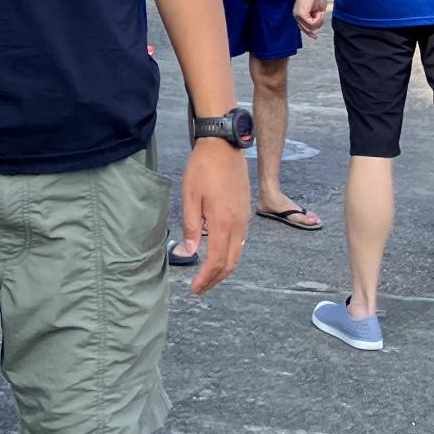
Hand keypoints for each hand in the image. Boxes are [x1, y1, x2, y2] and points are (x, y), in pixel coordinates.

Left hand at [179, 140, 249, 295]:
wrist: (223, 145)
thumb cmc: (203, 168)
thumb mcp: (190, 197)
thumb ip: (191, 227)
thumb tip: (188, 253)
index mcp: (223, 223)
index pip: (217, 261)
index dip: (206, 278)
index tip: (195, 288)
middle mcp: (238, 224)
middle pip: (231, 262)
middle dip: (216, 279)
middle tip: (200, 288)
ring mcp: (244, 218)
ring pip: (238, 252)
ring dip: (224, 268)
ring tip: (208, 275)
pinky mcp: (245, 211)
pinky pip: (240, 240)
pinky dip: (230, 253)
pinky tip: (218, 252)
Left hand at [293, 0, 327, 38]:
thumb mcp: (317, 9)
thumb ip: (316, 18)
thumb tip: (317, 24)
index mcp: (299, 14)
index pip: (303, 27)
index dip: (309, 33)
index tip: (315, 37)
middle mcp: (296, 16)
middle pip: (308, 29)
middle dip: (318, 24)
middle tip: (321, 15)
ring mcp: (298, 15)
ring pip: (310, 27)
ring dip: (319, 21)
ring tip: (320, 12)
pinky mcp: (301, 14)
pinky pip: (312, 23)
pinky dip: (318, 19)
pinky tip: (319, 13)